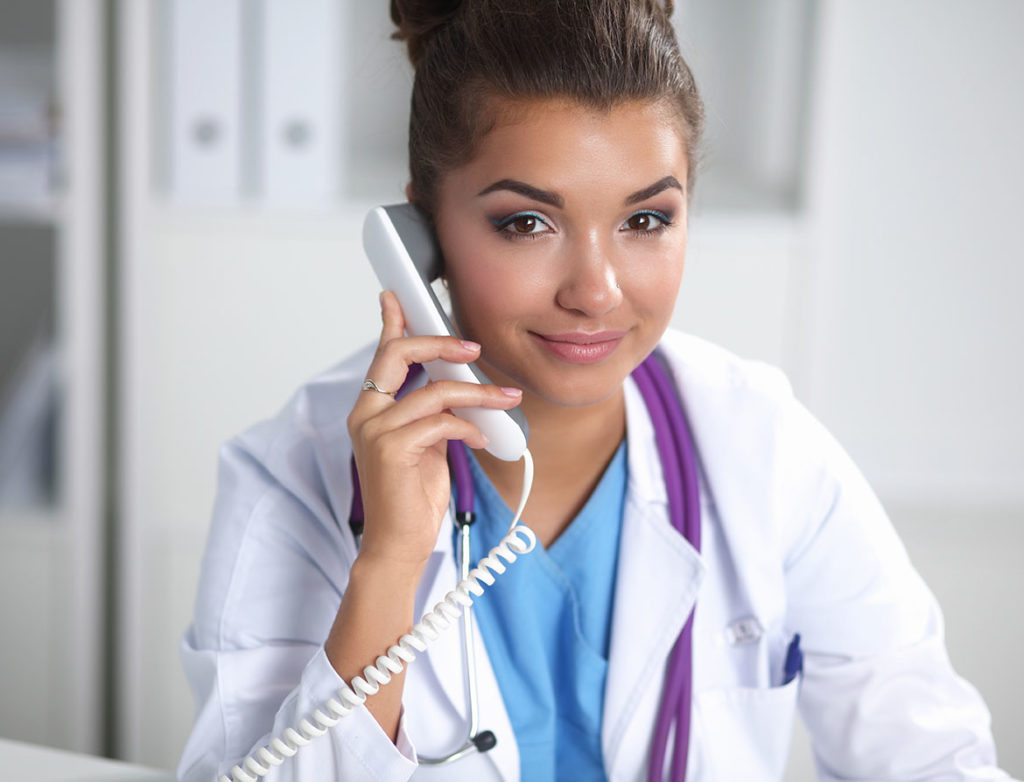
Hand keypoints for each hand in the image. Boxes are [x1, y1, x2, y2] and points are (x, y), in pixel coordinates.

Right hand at [346, 291, 522, 571]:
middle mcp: (366, 414)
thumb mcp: (424, 445)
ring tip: (506, 399)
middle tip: (474, 347)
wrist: (399, 545)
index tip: (398, 297)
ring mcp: (376, 431)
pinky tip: (482, 438)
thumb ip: (431, 414)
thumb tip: (456, 389)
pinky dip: (470, 426)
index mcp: (371, 410)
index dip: (392, 322)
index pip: (382, 355)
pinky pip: (443, 421)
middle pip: (399, 354)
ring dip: (479, 393)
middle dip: (441, 342)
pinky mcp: (392, 449)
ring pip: (435, 390)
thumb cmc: (411, 497)